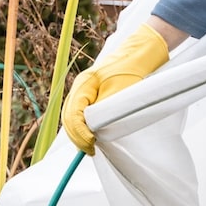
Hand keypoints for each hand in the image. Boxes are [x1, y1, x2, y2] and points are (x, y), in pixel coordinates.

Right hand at [61, 24, 168, 154]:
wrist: (137, 55)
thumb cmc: (130, 71)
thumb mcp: (119, 91)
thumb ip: (105, 109)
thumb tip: (94, 129)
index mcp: (84, 84)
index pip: (73, 114)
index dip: (81, 132)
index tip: (91, 144)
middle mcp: (80, 87)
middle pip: (69, 117)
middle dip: (77, 136)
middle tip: (90, 150)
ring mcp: (83, 91)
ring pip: (72, 116)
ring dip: (78, 133)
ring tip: (88, 147)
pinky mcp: (90, 95)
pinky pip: (79, 113)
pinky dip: (82, 127)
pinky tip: (90, 137)